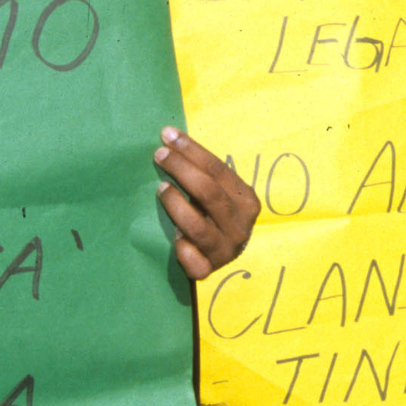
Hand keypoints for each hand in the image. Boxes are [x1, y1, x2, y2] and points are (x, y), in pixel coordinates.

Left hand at [154, 127, 258, 279]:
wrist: (219, 255)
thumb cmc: (213, 214)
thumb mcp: (218, 194)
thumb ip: (204, 175)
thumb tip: (169, 139)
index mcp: (247, 201)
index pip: (219, 170)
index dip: (192, 151)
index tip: (168, 136)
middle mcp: (240, 226)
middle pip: (209, 193)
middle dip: (182, 169)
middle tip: (159, 154)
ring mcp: (226, 250)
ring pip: (198, 226)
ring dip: (176, 204)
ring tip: (161, 188)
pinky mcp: (210, 270)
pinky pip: (196, 264)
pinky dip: (184, 251)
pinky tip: (174, 239)